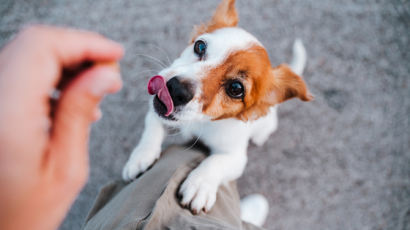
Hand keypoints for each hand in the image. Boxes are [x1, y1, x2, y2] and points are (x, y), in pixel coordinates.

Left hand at [0, 25, 122, 229]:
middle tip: (109, 72)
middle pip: (34, 45)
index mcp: (7, 115)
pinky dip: (50, 75)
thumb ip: (80, 112)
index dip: (84, 43)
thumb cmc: (24, 211)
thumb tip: (104, 74)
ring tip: (95, 88)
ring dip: (66, 62)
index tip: (115, 54)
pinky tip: (70, 98)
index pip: (43, 48)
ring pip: (27, 54)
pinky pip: (20, 72)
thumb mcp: (66, 166)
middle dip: (79, 50)